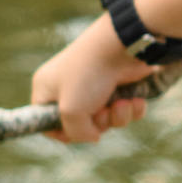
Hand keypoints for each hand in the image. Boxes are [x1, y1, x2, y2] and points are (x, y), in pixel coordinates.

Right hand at [30, 18, 152, 142]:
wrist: (123, 46)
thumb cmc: (89, 74)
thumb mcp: (71, 111)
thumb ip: (76, 133)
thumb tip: (93, 136)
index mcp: (47, 89)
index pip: (46, 121)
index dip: (62, 133)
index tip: (76, 133)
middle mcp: (70, 88)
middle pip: (82, 125)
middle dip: (98, 124)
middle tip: (103, 112)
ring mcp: (96, 87)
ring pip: (107, 120)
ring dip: (117, 118)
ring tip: (122, 103)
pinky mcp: (120, 85)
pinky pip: (125, 110)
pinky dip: (132, 109)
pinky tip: (135, 100)